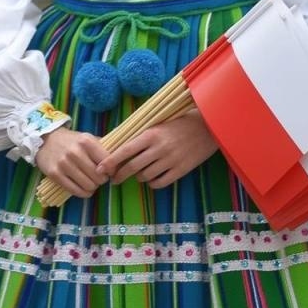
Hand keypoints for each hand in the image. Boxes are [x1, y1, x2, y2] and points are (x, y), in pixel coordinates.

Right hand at [34, 128, 107, 198]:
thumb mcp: (87, 138)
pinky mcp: (54, 174)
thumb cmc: (71, 141)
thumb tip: (120, 163)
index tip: (108, 171)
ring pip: (89, 185)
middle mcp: (74, 152)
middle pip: (99, 177)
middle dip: (101, 180)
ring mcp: (63, 163)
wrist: (45, 140)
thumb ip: (103, 149)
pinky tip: (83, 188)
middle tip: (98, 177)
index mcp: (86, 141)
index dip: (111, 170)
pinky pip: (75, 190)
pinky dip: (83, 193)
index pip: (108, 162)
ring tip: (90, 182)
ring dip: (93, 187)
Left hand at [101, 110, 216, 188]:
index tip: (100, 169)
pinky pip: (160, 182)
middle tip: (114, 179)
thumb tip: (119, 146)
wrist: (207, 128)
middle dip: (119, 175)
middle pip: (132, 167)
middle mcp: (158, 148)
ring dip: (138, 177)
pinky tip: (152, 179)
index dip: (110, 161)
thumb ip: (141, 136)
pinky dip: (152, 183)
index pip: (124, 150)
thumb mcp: (157, 125)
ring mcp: (170, 160)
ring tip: (138, 174)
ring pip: (145, 176)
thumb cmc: (179, 123)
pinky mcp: (181, 170)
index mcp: (150, 135)